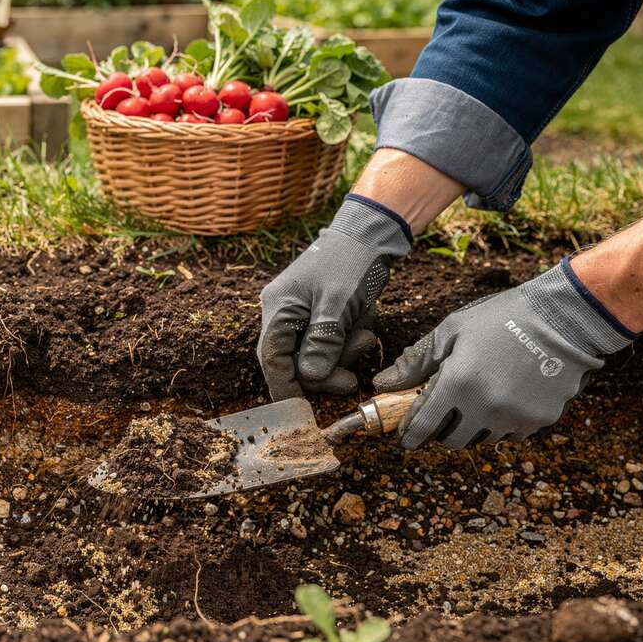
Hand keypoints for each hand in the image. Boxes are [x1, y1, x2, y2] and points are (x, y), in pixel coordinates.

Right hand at [259, 195, 412, 399]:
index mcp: (278, 307)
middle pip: (292, 360)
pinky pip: (327, 340)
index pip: (272, 358)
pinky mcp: (318, 312)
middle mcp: (282, 311)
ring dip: (341, 353)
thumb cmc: (351, 260)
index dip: (285, 386)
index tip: (301, 410)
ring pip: (313, 353)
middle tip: (352, 379)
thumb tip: (309, 376)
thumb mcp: (339, 302)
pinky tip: (363, 322)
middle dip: (324, 370)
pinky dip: (346, 340)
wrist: (371, 231)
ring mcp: (299, 312)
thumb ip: (322, 340)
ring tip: (366, 335)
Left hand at [374, 259, 633, 448]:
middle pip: (452, 439)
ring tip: (474, 401)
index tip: (405, 437)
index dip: (410, 435)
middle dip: (440, 431)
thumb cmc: (501, 319)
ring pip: (482, 439)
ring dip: (471, 427)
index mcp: (457, 384)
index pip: (423, 425)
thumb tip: (383, 383)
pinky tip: (502, 401)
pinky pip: (511, 434)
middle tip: (441, 414)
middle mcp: (485, 407)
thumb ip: (415, 361)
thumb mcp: (450, 331)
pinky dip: (500, 424)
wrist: (564, 318)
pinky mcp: (540, 420)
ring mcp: (514, 417)